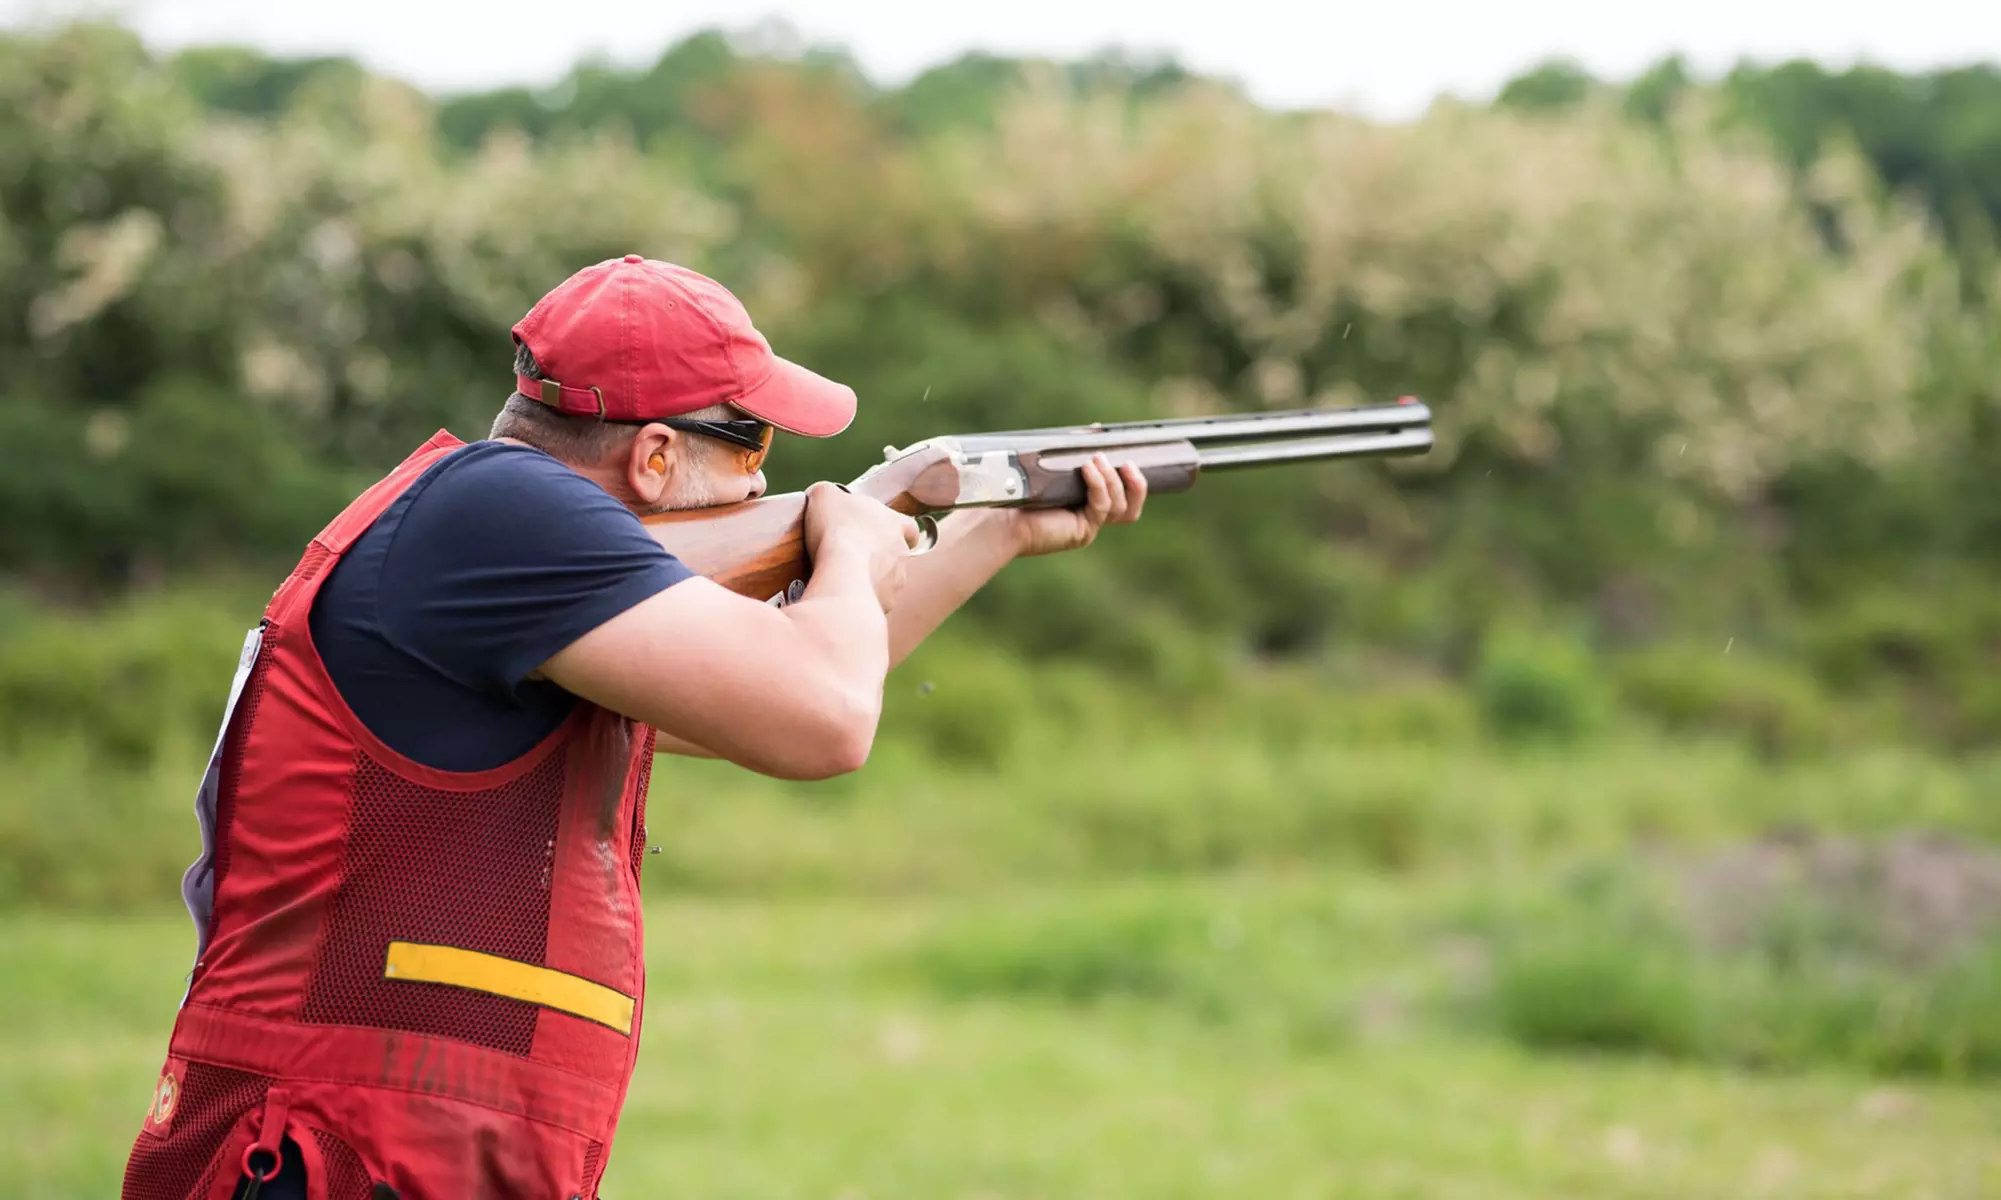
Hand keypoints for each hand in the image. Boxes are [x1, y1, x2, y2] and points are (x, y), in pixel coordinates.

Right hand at [803, 481, 922, 609]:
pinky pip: (875, 603)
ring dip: (871, 581)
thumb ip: (828, 493)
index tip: (885, 533)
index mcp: (893, 524)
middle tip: (853, 559)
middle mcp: (901, 553)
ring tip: (844, 581)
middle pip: (896, 556)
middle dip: (878, 558)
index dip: (898, 529)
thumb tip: (824, 495)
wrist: (843, 571)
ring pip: (887, 582)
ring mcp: (896, 582)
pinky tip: (841, 598)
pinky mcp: (885, 604)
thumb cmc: (837, 527)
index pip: (909, 526)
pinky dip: (861, 601)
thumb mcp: (824, 495)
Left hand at [1011, 453, 1148, 557]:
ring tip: (1096, 459)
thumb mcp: (1054, 466)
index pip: (1125, 499)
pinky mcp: (1082, 532)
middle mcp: (1092, 520)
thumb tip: (1097, 428)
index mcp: (1088, 506)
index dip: (1134, 482)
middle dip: (1136, 485)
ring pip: (1120, 507)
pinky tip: (1087, 468)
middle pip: (1131, 509)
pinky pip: (1101, 507)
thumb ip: (1075, 451)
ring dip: (1112, 480)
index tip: (1129, 457)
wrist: (1000, 519)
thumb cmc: (1021, 492)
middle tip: (1128, 463)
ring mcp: (1088, 528)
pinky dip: (1097, 485)